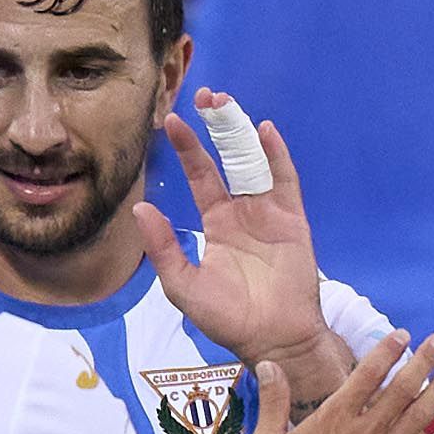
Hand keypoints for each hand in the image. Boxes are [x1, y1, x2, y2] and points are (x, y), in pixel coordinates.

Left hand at [136, 95, 345, 389]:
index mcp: (217, 224)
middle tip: (205, 95)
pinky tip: (265, 131)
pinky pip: (285, 181)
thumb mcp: (183, 285)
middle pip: (228, 158)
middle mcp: (243, 212)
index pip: (200, 176)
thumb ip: (163, 247)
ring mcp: (269, 213)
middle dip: (217, 127)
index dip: (188, 148)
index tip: (172, 120)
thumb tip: (141, 208)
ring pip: (254, 162)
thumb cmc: (227, 319)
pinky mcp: (292, 221)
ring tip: (226, 102)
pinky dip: (276, 156)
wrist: (272, 339)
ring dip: (242, 131)